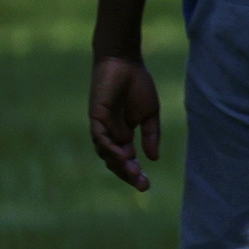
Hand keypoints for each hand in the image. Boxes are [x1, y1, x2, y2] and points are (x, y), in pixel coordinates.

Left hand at [88, 55, 161, 189]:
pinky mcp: (96, 116)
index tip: (146, 185)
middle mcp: (109, 134)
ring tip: (135, 172)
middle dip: (128, 174)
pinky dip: (109, 148)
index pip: (126, 160)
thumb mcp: (150, 114)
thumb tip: (153, 158)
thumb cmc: (137, 85)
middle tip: (143, 185)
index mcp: (122, 134)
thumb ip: (151, 135)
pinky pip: (100, 137)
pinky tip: (124, 155)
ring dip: (119, 164)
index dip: (134, 173)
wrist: (125, 63)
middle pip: (114, 161)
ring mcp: (101, 126)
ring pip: (105, 152)